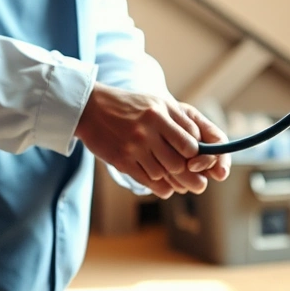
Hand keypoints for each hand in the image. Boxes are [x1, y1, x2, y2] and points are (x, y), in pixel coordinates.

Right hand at [75, 84, 230, 197]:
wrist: (91, 108)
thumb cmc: (129, 105)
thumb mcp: (156, 103)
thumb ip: (178, 120)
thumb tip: (199, 143)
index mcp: (159, 113)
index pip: (190, 142)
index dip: (198, 154)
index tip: (196, 158)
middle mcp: (148, 130)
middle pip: (179, 162)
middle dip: (188, 173)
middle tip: (194, 178)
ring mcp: (134, 147)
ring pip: (164, 174)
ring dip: (172, 179)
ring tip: (175, 178)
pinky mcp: (122, 160)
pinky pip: (148, 181)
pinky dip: (160, 187)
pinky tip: (164, 185)